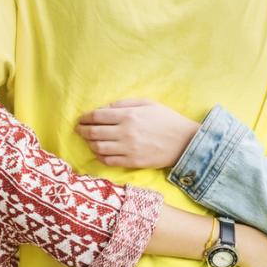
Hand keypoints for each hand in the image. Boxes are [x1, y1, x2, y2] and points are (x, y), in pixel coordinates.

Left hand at [76, 98, 199, 167]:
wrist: (187, 142)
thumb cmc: (166, 119)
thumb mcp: (146, 103)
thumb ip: (122, 104)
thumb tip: (102, 109)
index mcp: (128, 115)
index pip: (96, 116)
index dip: (85, 118)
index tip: (81, 119)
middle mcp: (126, 132)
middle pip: (94, 132)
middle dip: (82, 131)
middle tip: (79, 130)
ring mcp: (129, 149)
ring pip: (98, 148)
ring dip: (89, 144)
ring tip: (88, 140)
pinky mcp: (133, 162)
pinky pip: (109, 161)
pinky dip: (100, 156)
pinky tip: (99, 152)